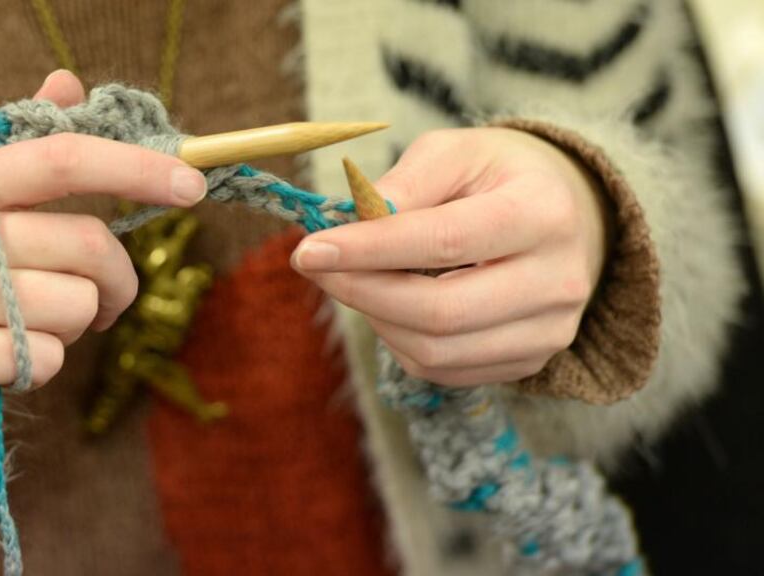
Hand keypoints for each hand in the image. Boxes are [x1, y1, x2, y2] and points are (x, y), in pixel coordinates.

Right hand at [0, 70, 207, 469]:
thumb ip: (27, 155)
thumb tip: (69, 81)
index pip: (63, 158)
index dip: (135, 167)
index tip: (193, 185)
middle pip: (89, 244)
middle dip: (118, 281)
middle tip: (108, 303)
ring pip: (79, 305)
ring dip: (77, 327)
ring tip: (33, 329)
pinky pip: (50, 356)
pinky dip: (44, 365)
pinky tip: (4, 361)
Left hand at [291, 127, 609, 386]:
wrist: (567, 215)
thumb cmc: (498, 177)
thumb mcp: (456, 152)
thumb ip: (406, 182)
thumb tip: (351, 222)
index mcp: (542, 213)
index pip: (443, 241)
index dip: (368, 250)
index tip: (309, 249)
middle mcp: (558, 280)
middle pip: (438, 311)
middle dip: (361, 291)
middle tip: (315, 267)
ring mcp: (549, 330)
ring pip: (436, 352)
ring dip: (375, 319)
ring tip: (352, 281)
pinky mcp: (530, 361)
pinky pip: (444, 371)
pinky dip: (400, 343)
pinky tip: (388, 307)